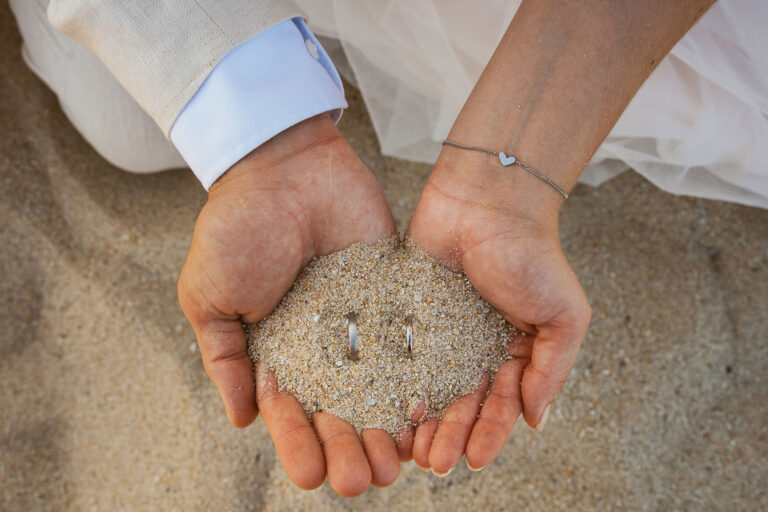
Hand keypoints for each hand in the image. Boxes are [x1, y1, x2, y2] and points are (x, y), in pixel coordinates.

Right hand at [177, 115, 406, 495]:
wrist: (285, 169)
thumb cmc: (237, 229)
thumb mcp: (210, 299)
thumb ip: (224, 359)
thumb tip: (242, 420)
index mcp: (277, 352)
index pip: (290, 415)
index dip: (300, 447)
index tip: (310, 474)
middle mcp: (322, 347)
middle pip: (340, 413)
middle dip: (349, 450)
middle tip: (363, 480)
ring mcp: (361, 325)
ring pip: (378, 392)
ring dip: (386, 432)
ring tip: (397, 464)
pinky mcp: (394, 299)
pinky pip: (408, 346)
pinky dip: (418, 383)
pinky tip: (426, 416)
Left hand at [406, 148, 590, 472]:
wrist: (488, 201)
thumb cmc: (532, 253)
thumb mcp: (562, 316)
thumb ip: (551, 369)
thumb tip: (537, 421)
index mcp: (514, 351)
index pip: (501, 404)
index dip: (489, 434)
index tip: (475, 460)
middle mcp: (476, 347)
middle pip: (462, 403)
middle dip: (452, 435)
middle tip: (436, 462)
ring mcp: (441, 332)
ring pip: (430, 387)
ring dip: (424, 421)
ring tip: (413, 448)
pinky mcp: (412, 314)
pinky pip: (403, 355)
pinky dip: (398, 384)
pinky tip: (389, 407)